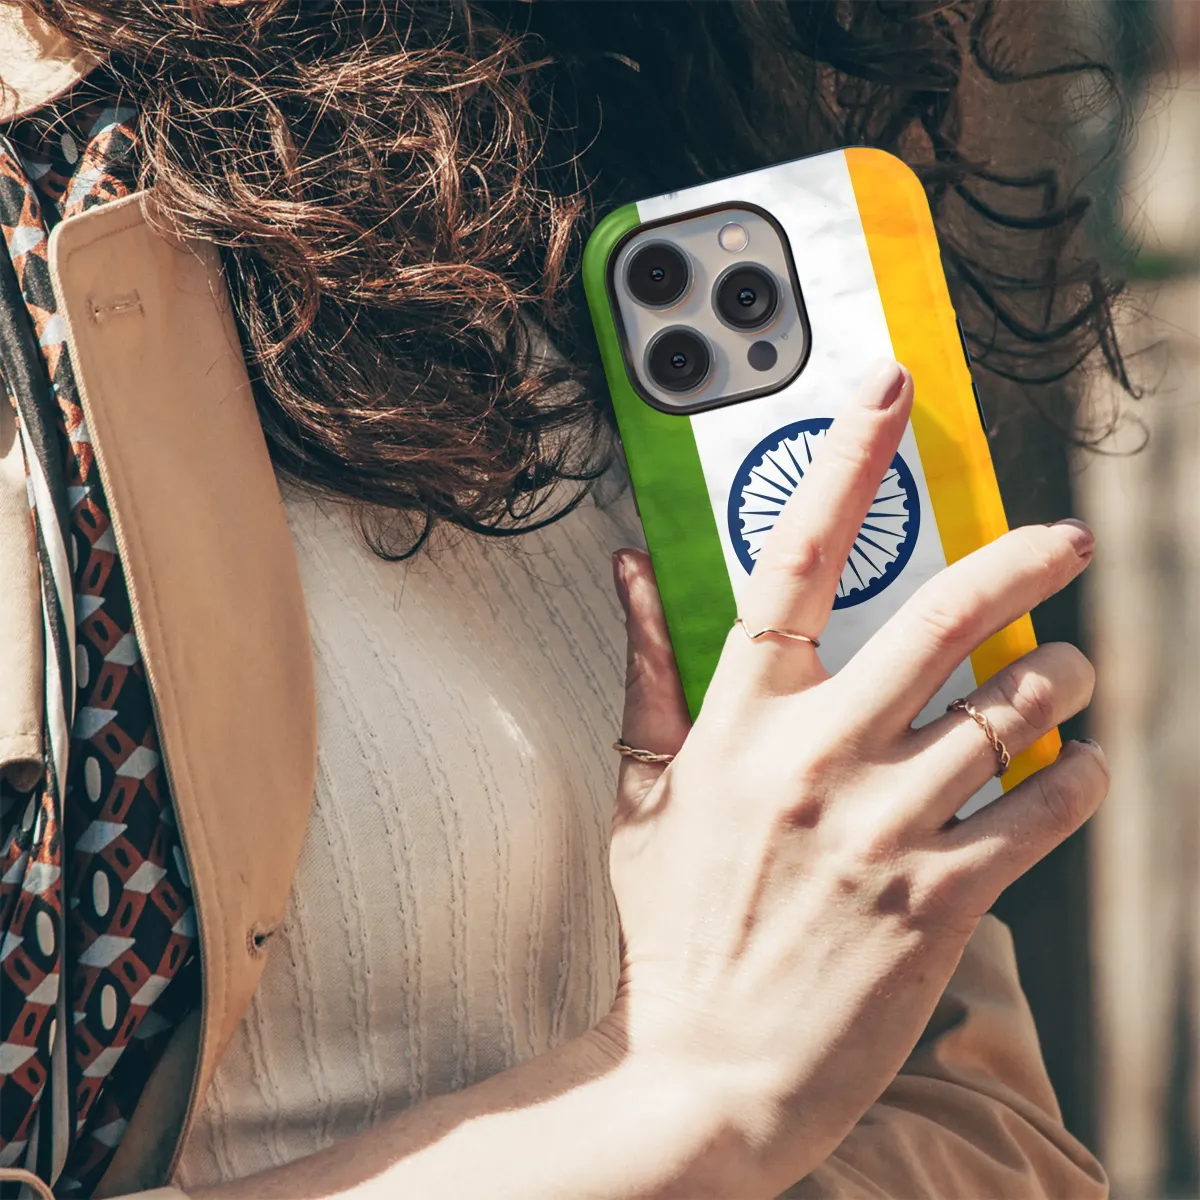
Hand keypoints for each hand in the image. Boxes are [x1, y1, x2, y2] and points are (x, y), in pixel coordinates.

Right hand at [605, 360, 1106, 1194]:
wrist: (706, 1070)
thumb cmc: (673, 926)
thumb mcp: (643, 792)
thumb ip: (645, 671)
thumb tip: (628, 567)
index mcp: (739, 722)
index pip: (793, 560)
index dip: (843, 464)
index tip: (888, 395)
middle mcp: (817, 759)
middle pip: (941, 619)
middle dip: (1022, 563)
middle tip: (1065, 540)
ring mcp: (883, 828)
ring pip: (1008, 712)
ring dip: (1059, 681)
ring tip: (1070, 676)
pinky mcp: (940, 900)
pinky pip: (1038, 810)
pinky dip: (1074, 777)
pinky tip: (1075, 766)